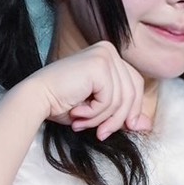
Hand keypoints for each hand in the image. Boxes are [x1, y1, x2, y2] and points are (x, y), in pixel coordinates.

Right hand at [29, 42, 152, 140]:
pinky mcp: (99, 65)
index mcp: (110, 56)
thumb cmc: (63, 103)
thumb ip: (122, 113)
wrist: (36, 99)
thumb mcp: (100, 109)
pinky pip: (110, 99)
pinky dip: (95, 113)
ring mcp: (105, 55)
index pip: (135, 85)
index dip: (134, 110)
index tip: (126, 129)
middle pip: (132, 91)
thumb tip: (147, 125)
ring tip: (83, 123)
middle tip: (102, 134)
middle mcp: (109, 50)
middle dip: (119, 119)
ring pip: (122, 99)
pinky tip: (78, 112)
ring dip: (103, 119)